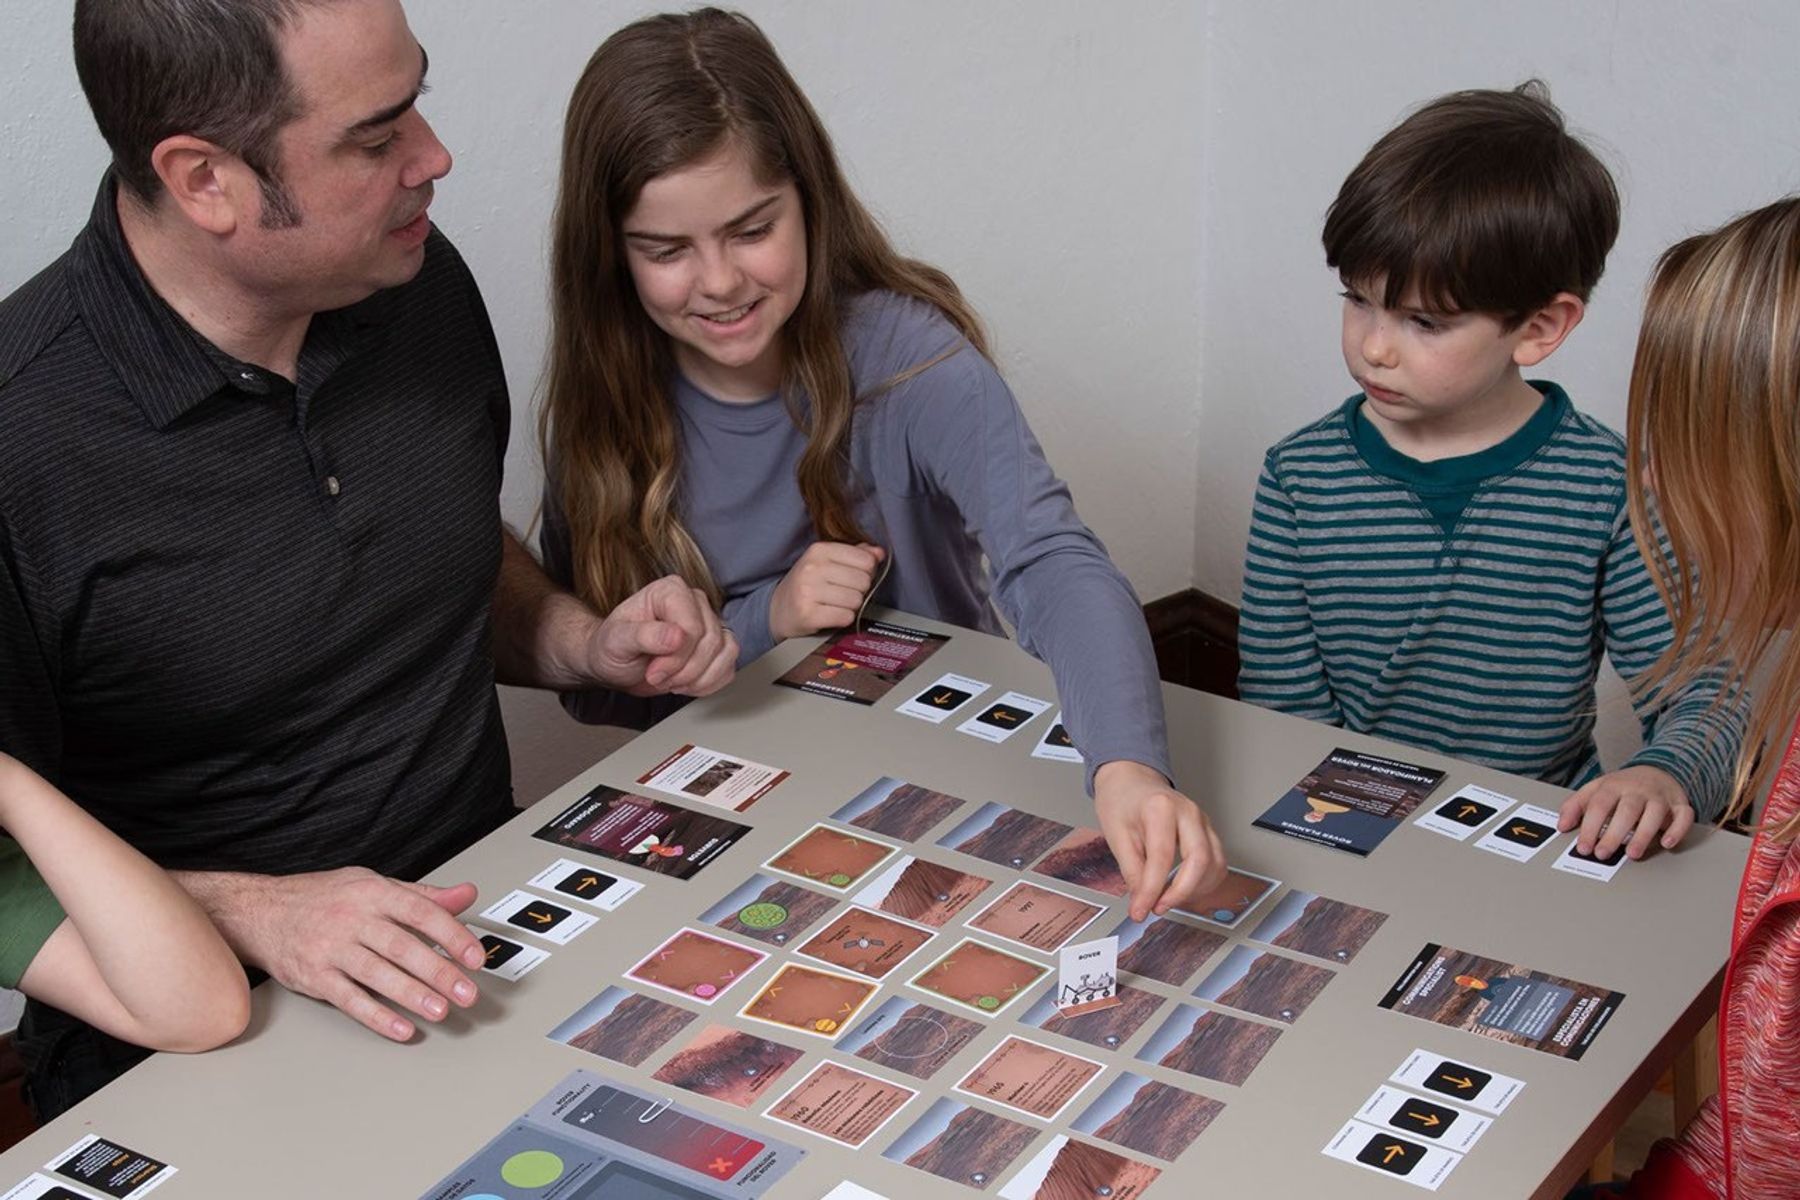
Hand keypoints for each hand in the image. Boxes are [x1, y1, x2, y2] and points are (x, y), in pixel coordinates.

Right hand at [210, 868, 485, 1041]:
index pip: (421, 912)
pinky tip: (401, 1028)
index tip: (475, 957)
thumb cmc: (321, 898)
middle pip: (402, 947)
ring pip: (377, 974)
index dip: (452, 935)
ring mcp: (331, 949)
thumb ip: (422, 895)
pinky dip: (377, 1016)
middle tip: (466, 992)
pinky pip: (349, 999)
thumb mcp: (372, 885)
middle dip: (439, 972)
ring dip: (412, 995)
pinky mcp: (313, 977)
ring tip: (440, 1011)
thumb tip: (466, 895)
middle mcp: (352, 919)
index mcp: (372, 893)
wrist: (259, 912)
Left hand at [587, 575, 736, 696]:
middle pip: (711, 641)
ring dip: (699, 678)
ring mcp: (709, 622)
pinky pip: (730, 665)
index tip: (653, 672)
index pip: (692, 626)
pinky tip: (687, 684)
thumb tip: (677, 636)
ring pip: (727, 652)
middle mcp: (694, 601)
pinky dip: (709, 683)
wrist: (616, 663)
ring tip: (672, 681)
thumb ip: (644, 635)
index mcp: (670, 591)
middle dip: (685, 671)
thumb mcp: (617, 641)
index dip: (676, 657)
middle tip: (658, 678)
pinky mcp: (718, 644)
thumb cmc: (613, 647)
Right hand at [769, 543, 884, 640]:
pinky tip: (831, 614)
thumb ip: (855, 554)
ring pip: (856, 600)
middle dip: (859, 590)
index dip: (866, 571)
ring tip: (835, 604)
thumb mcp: (827, 562)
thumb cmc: (808, 584)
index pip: (866, 560)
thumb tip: (879, 553)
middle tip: (842, 593)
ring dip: (851, 606)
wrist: (778, 609)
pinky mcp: (808, 615)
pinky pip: (846, 617)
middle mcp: (812, 568)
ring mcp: (808, 591)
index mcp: (819, 550)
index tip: (853, 577)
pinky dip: (843, 618)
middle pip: (863, 581)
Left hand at [1093, 760, 1227, 920]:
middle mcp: (1189, 812)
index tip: (1140, 911)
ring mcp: (1203, 820)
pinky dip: (1205, 882)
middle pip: (1199, 860)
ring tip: (1168, 899)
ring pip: (1215, 864)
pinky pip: (1217, 862)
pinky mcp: (1209, 831)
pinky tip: (1184, 889)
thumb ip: (1132, 871)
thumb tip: (1142, 902)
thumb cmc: (1123, 802)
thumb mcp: (1116, 835)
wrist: (1132, 782)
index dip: (1152, 890)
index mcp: (1161, 808)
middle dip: (1180, 892)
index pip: (1162, 857)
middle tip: (1158, 907)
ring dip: (1195, 890)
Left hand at [1556, 764, 1695, 859]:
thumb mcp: (1595, 790)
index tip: (1584, 848)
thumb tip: (1562, 825)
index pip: (1599, 806)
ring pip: (1654, 813)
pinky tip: (1667, 843)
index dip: (1590, 827)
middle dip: (1613, 834)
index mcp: (1613, 786)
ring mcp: (1660, 797)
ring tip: (1632, 855)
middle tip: (1602, 854)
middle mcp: (1637, 790)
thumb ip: (1576, 805)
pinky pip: (1684, 816)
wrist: (1656, 770)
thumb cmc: (1623, 787)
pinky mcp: (1680, 804)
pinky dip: (1677, 829)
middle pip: (1626, 811)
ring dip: (1643, 835)